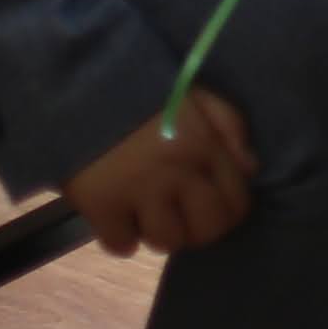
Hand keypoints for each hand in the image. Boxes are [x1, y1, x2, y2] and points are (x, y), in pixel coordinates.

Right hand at [63, 93, 255, 257]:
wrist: (78, 83)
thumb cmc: (141, 88)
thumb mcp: (194, 93)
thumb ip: (229, 125)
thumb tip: (250, 169)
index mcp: (203, 144)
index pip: (236, 203)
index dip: (227, 209)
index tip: (211, 203)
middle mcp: (177, 174)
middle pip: (205, 231)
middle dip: (198, 227)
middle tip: (182, 214)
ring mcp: (138, 193)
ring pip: (165, 242)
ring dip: (159, 231)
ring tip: (148, 211)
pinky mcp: (100, 206)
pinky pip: (121, 245)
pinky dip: (121, 236)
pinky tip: (119, 217)